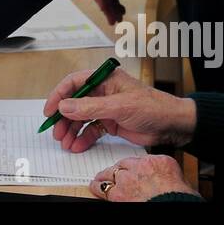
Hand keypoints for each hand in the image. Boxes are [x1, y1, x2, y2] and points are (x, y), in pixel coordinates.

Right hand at [43, 67, 196, 151]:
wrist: (173, 125)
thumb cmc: (153, 107)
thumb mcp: (119, 106)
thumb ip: (90, 107)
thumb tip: (65, 106)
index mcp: (104, 79)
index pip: (74, 83)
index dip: (59, 95)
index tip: (50, 110)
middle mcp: (103, 92)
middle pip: (75, 102)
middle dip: (64, 117)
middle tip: (56, 131)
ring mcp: (106, 108)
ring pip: (81, 118)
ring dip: (72, 130)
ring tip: (65, 142)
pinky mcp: (111, 123)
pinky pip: (92, 129)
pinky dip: (83, 138)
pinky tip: (77, 145)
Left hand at [92, 155, 198, 201]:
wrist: (174, 205)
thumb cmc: (180, 197)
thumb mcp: (180, 180)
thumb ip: (167, 176)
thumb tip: (167, 181)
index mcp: (159, 162)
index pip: (141, 160)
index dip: (133, 166)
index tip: (132, 169)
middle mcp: (141, 168)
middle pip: (124, 164)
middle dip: (118, 170)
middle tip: (114, 173)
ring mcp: (128, 180)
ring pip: (111, 173)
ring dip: (106, 177)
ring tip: (100, 179)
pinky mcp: (119, 194)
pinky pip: (104, 188)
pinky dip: (99, 188)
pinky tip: (95, 188)